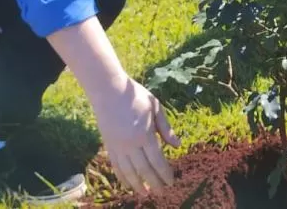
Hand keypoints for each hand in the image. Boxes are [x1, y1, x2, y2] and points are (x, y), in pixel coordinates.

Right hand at [92, 76, 180, 194]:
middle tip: (161, 192)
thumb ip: (166, 128)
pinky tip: (128, 184)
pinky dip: (122, 177)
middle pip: (143, 169)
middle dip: (153, 183)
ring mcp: (117, 146)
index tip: (171, 182)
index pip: (157, 160)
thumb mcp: (156, 107)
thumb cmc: (136, 96)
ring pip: (128, 171)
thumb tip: (178, 146)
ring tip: (145, 194)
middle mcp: (130, 143)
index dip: (164, 173)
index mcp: (145, 134)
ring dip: (137, 185)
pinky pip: (116, 166)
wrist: (108, 90)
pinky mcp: (109, 145)